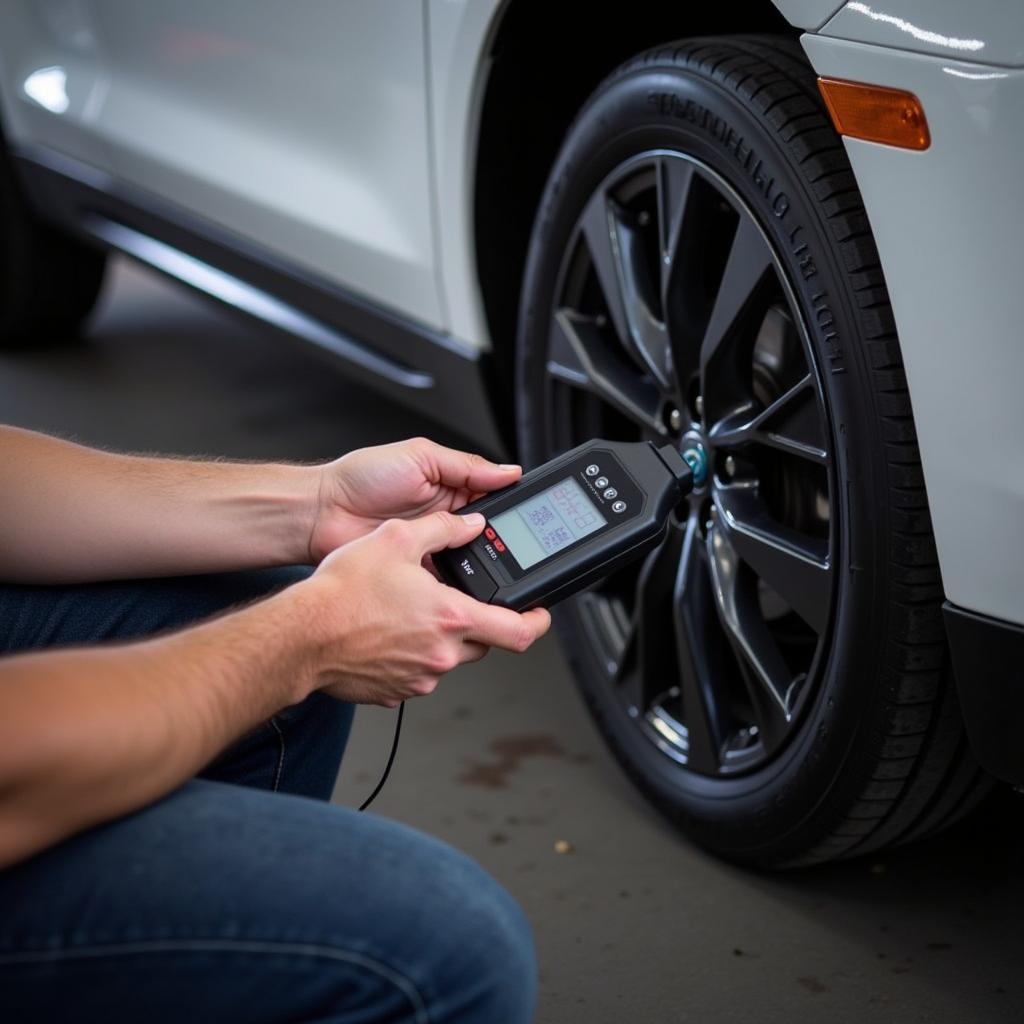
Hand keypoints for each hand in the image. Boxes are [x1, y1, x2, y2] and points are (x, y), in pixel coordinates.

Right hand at [299, 510, 549, 705]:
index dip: (537, 622)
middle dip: (477, 621)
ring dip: (439, 637)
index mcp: (451, 618)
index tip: (540, 615)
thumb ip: (442, 529)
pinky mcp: (395, 692)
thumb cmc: (342, 593)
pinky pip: (416, 672)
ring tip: (406, 612)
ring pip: (448, 657)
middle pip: (483, 643)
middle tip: (455, 600)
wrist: (299, 637)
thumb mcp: (395, 540)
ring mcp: (419, 679)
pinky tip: (386, 633)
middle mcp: (441, 655)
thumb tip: (471, 525)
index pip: (518, 632)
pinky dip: (411, 654)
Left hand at [307, 438, 520, 561]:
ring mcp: (431, 543)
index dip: (509, 505)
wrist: (321, 513)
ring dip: (477, 558)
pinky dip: (455, 579)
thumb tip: (508, 471)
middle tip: (501, 538)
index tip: (525, 514)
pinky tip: (461, 578)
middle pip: (486, 530)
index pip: (492, 497)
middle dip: (495, 535)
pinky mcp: (418, 568)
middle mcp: (444, 515)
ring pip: (470, 556)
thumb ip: (465, 466)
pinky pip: (446, 577)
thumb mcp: (419, 457)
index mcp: (450, 485)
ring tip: (481, 557)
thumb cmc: (360, 478)